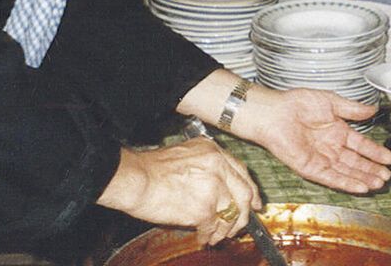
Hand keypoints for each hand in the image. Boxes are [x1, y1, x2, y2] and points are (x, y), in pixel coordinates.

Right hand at [98, 137, 259, 246]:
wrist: (136, 180)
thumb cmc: (152, 169)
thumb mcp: (186, 154)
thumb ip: (208, 166)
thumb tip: (221, 188)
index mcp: (214, 151)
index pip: (242, 172)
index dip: (250, 190)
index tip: (254, 203)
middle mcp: (218, 166)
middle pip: (244, 194)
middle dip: (244, 214)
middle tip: (239, 226)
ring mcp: (213, 188)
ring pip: (231, 214)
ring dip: (225, 230)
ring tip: (216, 236)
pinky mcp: (204, 208)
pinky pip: (213, 227)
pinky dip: (208, 236)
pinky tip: (202, 238)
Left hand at [237, 86, 390, 192]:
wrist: (274, 111)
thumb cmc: (297, 103)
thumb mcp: (330, 101)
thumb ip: (352, 108)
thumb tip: (373, 110)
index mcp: (336, 131)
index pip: (360, 145)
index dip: (375, 153)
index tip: (389, 158)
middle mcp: (330, 147)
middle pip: (356, 162)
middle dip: (372, 170)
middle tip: (388, 176)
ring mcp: (321, 159)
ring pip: (346, 172)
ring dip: (363, 179)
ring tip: (379, 184)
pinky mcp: (310, 168)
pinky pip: (331, 178)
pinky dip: (346, 183)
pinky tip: (360, 187)